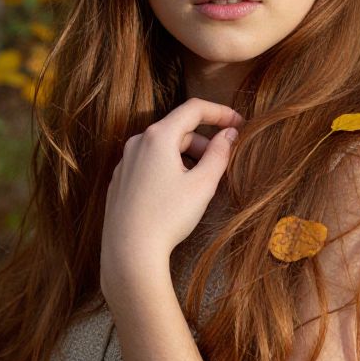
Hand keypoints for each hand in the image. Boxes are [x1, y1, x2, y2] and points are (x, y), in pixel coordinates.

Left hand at [100, 98, 244, 300]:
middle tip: (225, 162)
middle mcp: (137, 142)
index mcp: (158, 136)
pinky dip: (169, 167)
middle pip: (179, 129)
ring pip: (163, 148)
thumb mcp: (202, 185)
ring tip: (202, 181)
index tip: (239, 123)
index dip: (220, 112)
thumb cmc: (168, 217)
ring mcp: (126, 161)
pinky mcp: (120, 180)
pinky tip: (178, 193)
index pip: (194, 108)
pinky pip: (150, 163)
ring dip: (187, 156)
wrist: (128, 251)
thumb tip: (229, 134)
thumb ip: (220, 154)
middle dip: (205, 141)